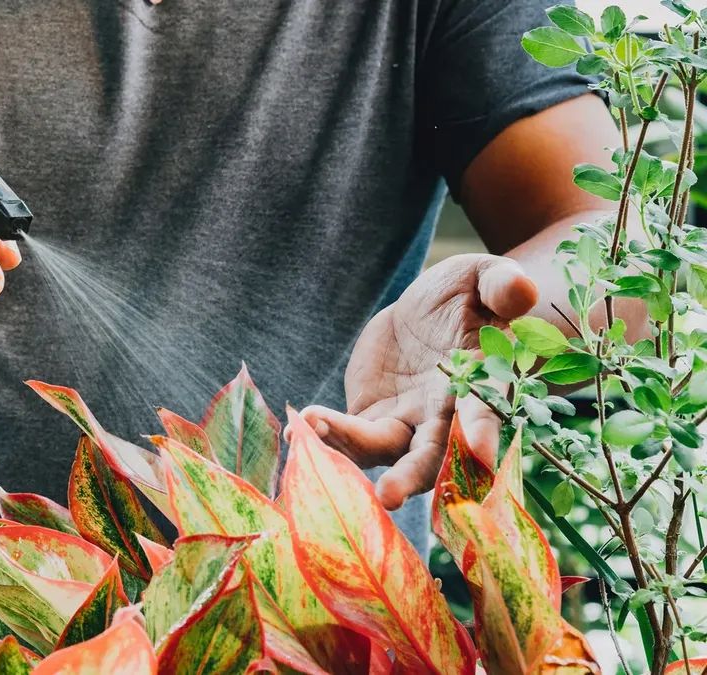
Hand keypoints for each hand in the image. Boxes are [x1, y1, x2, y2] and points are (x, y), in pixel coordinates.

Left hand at [295, 254, 537, 509]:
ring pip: (380, 451)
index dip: (483, 431)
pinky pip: (349, 437)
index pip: (485, 412)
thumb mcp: (482, 278)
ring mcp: (405, 424)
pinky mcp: (372, 420)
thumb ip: (501, 285)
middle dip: (411, 477)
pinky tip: (294, 431)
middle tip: (388, 495)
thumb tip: (521, 290)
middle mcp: (444, 419)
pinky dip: (324, 435)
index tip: (479, 451)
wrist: (429, 311)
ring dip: (348, 450)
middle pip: (431, 456)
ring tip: (310, 431)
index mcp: (480, 387)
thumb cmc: (467, 294)